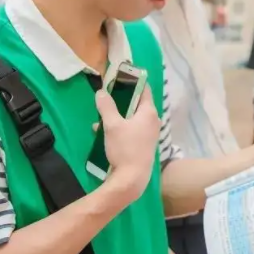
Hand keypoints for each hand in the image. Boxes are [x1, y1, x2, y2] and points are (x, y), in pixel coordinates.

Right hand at [96, 86, 159, 201]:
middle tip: (107, 96)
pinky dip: (119, 128)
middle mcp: (153, 121)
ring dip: (117, 116)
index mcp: (149, 112)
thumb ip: (106, 107)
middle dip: (121, 100)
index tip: (120, 75)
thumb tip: (100, 92)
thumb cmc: (125, 148)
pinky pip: (131, 130)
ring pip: (132, 118)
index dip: (132, 81)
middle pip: (137, 104)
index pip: (144, 89)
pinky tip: (103, 132)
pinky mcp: (144, 144)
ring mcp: (150, 134)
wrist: (132, 179)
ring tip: (100, 117)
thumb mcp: (112, 125)